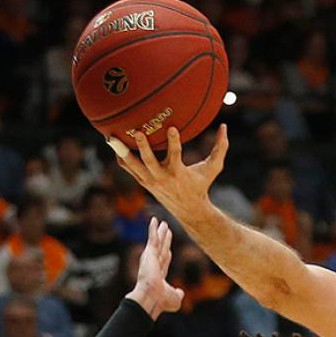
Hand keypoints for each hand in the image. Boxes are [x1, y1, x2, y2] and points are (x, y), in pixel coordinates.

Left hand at [112, 125, 227, 226]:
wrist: (188, 209)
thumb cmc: (201, 185)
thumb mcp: (213, 168)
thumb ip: (220, 148)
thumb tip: (225, 126)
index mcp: (178, 173)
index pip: (176, 155)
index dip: (174, 142)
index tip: (172, 127)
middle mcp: (161, 177)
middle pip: (149, 161)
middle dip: (143, 147)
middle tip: (138, 132)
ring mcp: (149, 180)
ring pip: (132, 165)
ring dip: (121, 152)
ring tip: (110, 138)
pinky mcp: (142, 181)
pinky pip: (127, 168)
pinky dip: (120, 157)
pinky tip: (114, 143)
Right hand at [126, 218, 183, 318]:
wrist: (152, 297)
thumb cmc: (161, 301)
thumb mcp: (174, 298)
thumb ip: (178, 294)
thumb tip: (180, 292)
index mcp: (158, 275)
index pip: (164, 261)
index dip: (167, 254)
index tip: (168, 248)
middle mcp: (153, 265)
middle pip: (160, 249)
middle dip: (163, 240)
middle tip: (165, 230)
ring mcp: (151, 258)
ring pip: (157, 242)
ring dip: (159, 232)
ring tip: (161, 222)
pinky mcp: (149, 253)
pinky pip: (152, 238)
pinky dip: (153, 229)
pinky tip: (154, 220)